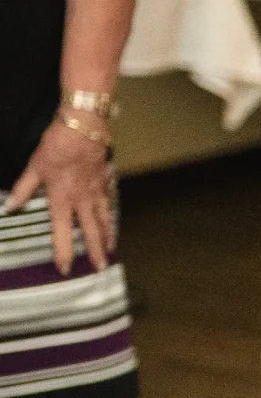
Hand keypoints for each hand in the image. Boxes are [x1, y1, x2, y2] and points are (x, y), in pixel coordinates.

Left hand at [6, 117, 114, 274]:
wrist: (84, 128)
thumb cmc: (57, 146)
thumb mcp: (35, 166)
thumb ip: (24, 188)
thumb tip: (10, 207)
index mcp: (62, 199)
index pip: (61, 232)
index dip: (63, 252)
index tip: (65, 268)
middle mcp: (82, 200)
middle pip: (90, 232)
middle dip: (95, 252)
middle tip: (100, 268)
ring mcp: (96, 193)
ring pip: (104, 220)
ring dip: (108, 237)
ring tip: (111, 251)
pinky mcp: (105, 183)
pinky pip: (109, 205)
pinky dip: (112, 217)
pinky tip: (113, 223)